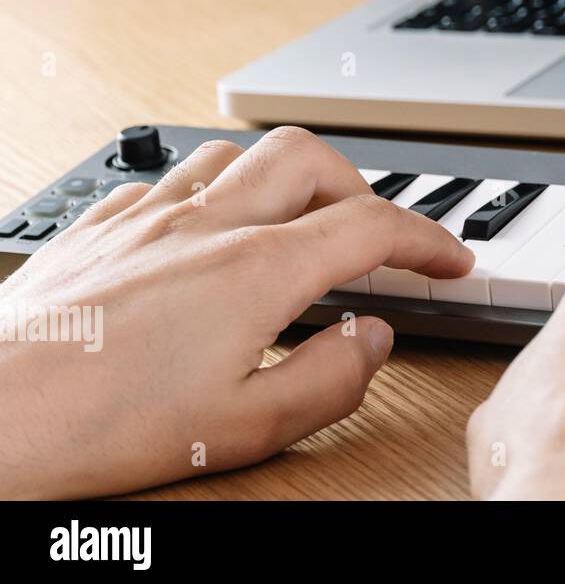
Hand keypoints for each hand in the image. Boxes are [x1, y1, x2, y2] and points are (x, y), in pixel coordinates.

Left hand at [0, 126, 472, 498]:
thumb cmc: (98, 426)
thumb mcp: (244, 429)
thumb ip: (329, 380)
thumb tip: (372, 340)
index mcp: (255, 271)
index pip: (372, 227)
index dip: (427, 241)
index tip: (450, 263)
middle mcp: (205, 226)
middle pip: (310, 159)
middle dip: (361, 188)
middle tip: (375, 236)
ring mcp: (145, 218)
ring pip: (236, 154)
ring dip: (282, 179)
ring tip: (294, 224)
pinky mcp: (95, 229)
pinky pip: (166, 180)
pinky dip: (209, 195)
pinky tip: (202, 235)